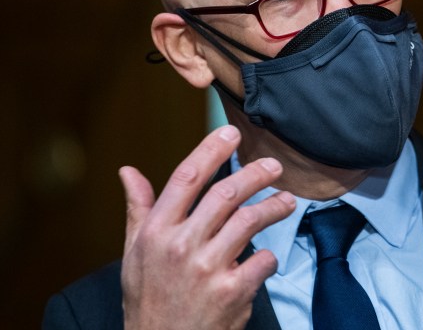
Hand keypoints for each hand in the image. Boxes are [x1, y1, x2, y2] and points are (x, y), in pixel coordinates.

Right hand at [119, 125, 295, 328]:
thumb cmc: (148, 297)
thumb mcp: (134, 253)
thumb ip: (138, 209)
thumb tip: (128, 171)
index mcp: (157, 231)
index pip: (187, 177)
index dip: (211, 149)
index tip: (231, 132)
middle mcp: (181, 246)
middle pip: (226, 193)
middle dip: (256, 173)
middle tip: (275, 165)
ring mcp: (208, 269)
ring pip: (250, 221)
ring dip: (274, 206)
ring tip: (286, 201)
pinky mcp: (232, 292)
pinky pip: (263, 260)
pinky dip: (270, 255)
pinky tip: (269, 254)